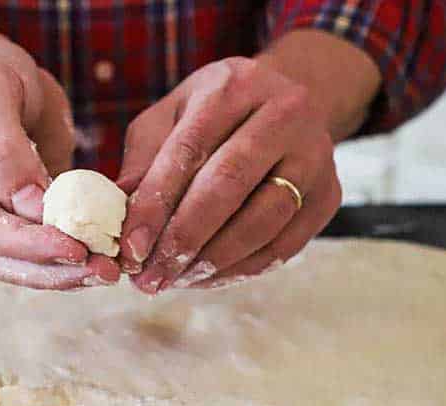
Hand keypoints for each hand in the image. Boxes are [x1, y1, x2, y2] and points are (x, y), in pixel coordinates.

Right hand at [0, 33, 119, 289]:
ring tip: (111, 268)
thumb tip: (33, 209)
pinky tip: (104, 254)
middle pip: (3, 260)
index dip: (28, 244)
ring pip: (25, 267)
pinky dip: (73, 256)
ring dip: (68, 272)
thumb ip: (4, 149)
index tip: (74, 248)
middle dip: (55, 269)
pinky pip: (41, 253)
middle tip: (105, 270)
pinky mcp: (10, 231)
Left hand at [116, 56, 340, 291]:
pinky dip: (239, 272)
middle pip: (229, 186)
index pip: (191, 149)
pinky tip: (206, 279)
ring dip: (211, 263)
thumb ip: (144, 159)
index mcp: (237, 84)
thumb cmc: (216, 116)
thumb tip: (118, 213)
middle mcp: (285, 113)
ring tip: (174, 281)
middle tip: (150, 277)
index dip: (156, 204)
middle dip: (183, 239)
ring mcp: (315, 156)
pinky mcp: (328, 197)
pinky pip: (282, 248)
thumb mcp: (172, 117)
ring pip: (261, 223)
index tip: (130, 248)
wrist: (287, 109)